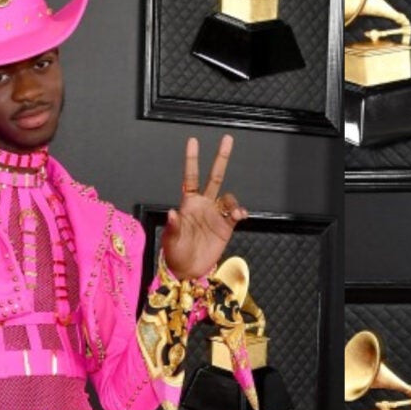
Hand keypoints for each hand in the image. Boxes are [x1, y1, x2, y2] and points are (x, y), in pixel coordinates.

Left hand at [162, 134, 247, 281]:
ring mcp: (216, 215)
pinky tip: (240, 215)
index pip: (191, 176)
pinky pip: (236, 214)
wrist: (189, 270)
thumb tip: (173, 212)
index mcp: (188, 203)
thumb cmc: (175, 253)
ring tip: (234, 211)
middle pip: (214, 176)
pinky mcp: (226, 227)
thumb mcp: (170, 240)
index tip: (193, 141)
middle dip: (221, 158)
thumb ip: (173, 226)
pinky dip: (240, 211)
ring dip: (232, 201)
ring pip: (228, 197)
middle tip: (227, 140)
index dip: (192, 159)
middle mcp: (203, 205)